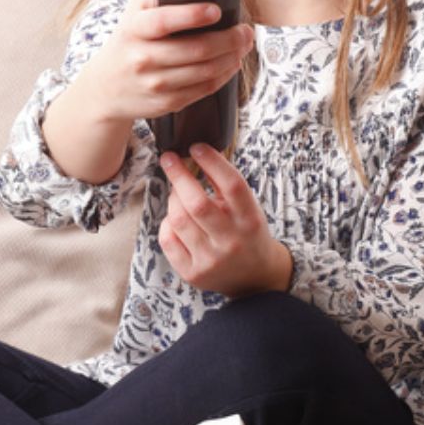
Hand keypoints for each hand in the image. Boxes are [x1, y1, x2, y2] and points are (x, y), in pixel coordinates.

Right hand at [78, 0, 254, 124]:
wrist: (105, 88)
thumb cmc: (128, 42)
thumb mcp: (132, 14)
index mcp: (134, 29)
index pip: (163, 21)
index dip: (192, 15)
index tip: (216, 11)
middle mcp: (142, 58)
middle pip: (196, 50)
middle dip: (229, 39)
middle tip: (245, 30)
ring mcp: (154, 84)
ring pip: (205, 71)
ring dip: (232, 57)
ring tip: (243, 45)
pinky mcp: (166, 103)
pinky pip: (204, 89)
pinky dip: (224, 75)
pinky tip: (231, 64)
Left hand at [158, 143, 291, 299]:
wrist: (255, 277)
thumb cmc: (247, 233)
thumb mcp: (247, 208)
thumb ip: (225, 184)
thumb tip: (197, 151)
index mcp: (250, 220)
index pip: (232, 185)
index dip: (212, 162)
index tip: (196, 147)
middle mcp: (231, 242)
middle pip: (198, 203)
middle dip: (179, 175)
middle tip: (169, 158)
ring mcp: (210, 260)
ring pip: (178, 219)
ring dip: (173, 198)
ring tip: (177, 192)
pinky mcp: (192, 273)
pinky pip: (168, 239)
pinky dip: (168, 222)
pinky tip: (175, 218)